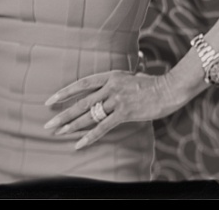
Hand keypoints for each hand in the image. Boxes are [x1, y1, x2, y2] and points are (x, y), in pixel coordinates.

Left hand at [43, 70, 181, 148]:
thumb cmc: (152, 84)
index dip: (64, 93)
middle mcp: (109, 87)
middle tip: (48, 123)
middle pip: (80, 102)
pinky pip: (103, 127)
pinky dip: (89, 136)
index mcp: (109, 76)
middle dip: (62, 114)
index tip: (49, 101)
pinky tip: (79, 143)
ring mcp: (117, 100)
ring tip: (58, 132)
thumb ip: (116, 82)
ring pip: (88, 115)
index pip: (80, 84)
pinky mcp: (125, 113)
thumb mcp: (130, 77)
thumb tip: (107, 87)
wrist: (170, 88)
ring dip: (71, 125)